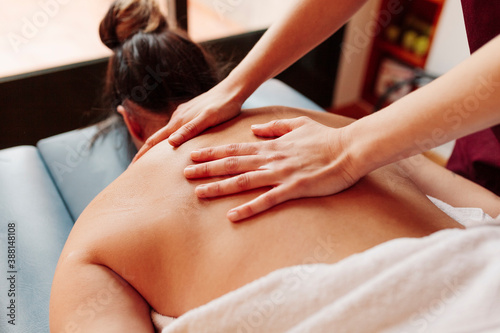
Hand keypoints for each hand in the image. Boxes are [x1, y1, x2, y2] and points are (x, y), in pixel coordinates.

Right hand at [132, 84, 242, 162]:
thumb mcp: (208, 119)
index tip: (132, 168)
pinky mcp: (191, 113)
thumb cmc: (223, 106)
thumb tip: (170, 143)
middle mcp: (178, 117)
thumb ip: (190, 130)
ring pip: (168, 133)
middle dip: (147, 152)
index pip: (155, 140)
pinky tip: (175, 143)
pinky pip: (177, 128)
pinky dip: (171, 138)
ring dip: (159, 146)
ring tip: (154, 160)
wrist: (232, 89)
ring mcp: (184, 114)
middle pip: (157, 138)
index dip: (143, 154)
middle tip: (138, 169)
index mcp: (179, 122)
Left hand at [184, 116, 359, 221]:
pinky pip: (267, 200)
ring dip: (220, 187)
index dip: (213, 152)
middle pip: (232, 164)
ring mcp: (281, 174)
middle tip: (184, 174)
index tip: (193, 155)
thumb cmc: (326, 138)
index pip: (236, 149)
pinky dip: (249, 207)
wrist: (350, 149)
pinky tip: (232, 216)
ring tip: (198, 193)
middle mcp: (271, 159)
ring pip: (244, 180)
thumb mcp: (298, 125)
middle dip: (207, 169)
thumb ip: (275, 126)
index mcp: (271, 146)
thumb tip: (255, 130)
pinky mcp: (294, 188)